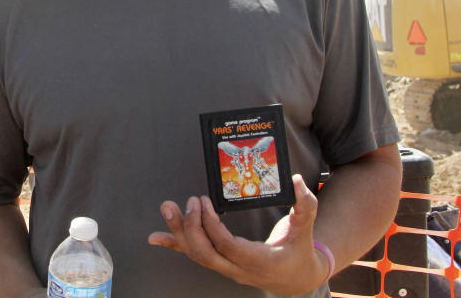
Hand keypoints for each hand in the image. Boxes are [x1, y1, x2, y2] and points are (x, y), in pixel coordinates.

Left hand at [147, 174, 328, 295]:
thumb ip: (305, 206)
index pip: (227, 246)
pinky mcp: (219, 263)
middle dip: (191, 227)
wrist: (295, 279)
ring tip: (167, 207)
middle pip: (206, 254)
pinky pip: (193, 254)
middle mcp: (238, 268)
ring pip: (197, 254)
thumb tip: (297, 182)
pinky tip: (154, 237)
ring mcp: (226, 268)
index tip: (204, 202)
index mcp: (259, 261)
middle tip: (190, 200)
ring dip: (179, 231)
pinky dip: (173, 244)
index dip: (211, 226)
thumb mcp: (305, 231)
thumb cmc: (299, 252)